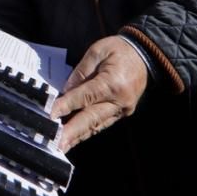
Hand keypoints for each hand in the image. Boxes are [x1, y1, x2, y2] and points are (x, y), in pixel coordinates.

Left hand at [51, 36, 147, 151]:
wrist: (145, 55)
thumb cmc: (120, 50)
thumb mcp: (98, 51)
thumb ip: (81, 71)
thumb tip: (66, 90)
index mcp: (112, 83)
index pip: (84, 97)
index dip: (66, 106)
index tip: (51, 114)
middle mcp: (119, 101)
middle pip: (91, 118)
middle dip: (72, 131)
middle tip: (57, 142)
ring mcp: (123, 109)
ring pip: (96, 125)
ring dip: (78, 136)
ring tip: (63, 145)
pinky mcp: (123, 113)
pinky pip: (102, 123)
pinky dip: (88, 131)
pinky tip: (76, 137)